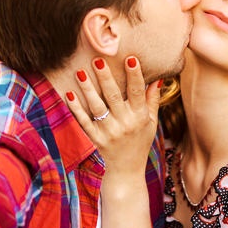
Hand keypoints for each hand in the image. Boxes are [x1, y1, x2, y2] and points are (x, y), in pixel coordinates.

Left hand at [65, 57, 161, 179]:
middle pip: (113, 97)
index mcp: (139, 117)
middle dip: (106, 78)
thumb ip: (152, 100)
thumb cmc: (141, 141)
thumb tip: (157, 79)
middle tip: (98, 60)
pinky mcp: (95, 138)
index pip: (137, 92)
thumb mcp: (152, 122)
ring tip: (80, 71)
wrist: (128, 169)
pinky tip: (69, 94)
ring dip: (88, 89)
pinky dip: (76, 108)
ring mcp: (108, 132)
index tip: (130, 58)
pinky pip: (84, 121)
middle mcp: (124, 123)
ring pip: (96, 107)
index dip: (134, 75)